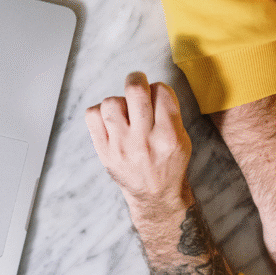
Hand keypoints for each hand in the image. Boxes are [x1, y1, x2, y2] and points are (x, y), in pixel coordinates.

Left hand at [85, 72, 192, 220]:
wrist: (154, 195)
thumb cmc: (168, 163)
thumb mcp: (183, 139)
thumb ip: (169, 113)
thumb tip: (149, 87)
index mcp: (168, 136)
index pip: (161, 91)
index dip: (158, 87)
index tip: (156, 94)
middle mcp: (144, 140)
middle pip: (135, 91)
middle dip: (136, 79)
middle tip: (137, 83)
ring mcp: (121, 146)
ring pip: (111, 102)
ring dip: (119, 101)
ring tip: (125, 111)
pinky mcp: (104, 151)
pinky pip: (92, 116)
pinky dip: (100, 112)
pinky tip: (111, 121)